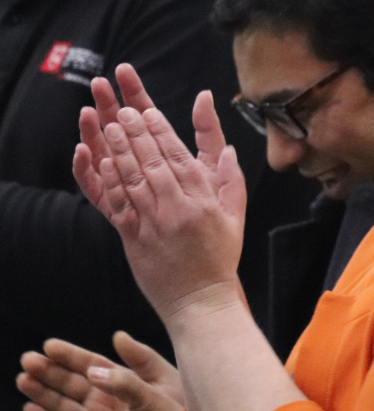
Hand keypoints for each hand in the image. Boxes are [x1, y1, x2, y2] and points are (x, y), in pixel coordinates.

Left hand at [72, 74, 246, 323]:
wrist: (199, 300)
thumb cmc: (218, 257)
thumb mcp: (235, 216)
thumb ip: (231, 179)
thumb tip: (229, 149)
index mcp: (203, 201)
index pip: (179, 157)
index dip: (161, 132)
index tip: (149, 112)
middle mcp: (177, 208)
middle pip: (153, 162)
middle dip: (136, 133)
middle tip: (123, 110)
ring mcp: (154, 223)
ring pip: (133, 178)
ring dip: (119, 150)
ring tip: (109, 126)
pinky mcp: (134, 239)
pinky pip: (119, 205)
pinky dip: (109, 182)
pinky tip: (101, 162)